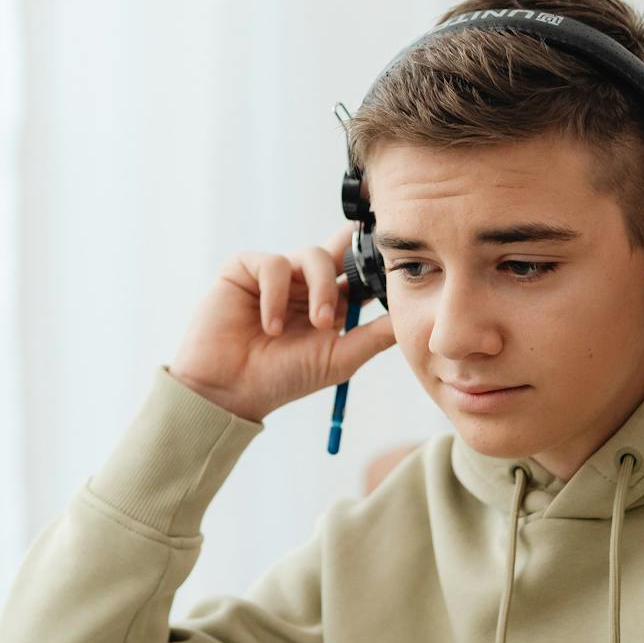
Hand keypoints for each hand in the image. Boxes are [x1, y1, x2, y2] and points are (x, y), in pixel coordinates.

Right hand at [168, 224, 394, 422]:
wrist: (231, 390)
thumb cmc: (283, 378)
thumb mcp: (340, 358)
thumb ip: (375, 335)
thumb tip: (413, 316)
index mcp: (326, 300)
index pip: (354, 268)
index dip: (371, 259)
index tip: (390, 255)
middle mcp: (302, 283)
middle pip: (337, 252)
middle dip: (347, 270)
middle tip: (341, 311)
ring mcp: (275, 274)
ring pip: (311, 256)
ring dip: (318, 290)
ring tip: (315, 325)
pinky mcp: (244, 268)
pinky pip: (273, 264)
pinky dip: (277, 295)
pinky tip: (271, 326)